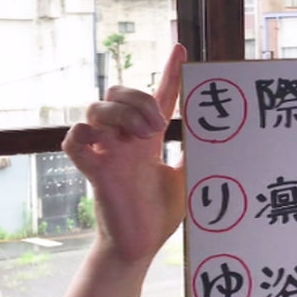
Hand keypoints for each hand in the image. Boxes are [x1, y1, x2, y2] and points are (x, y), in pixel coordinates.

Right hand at [62, 44, 186, 265]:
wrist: (142, 246)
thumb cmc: (160, 215)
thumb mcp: (188, 178)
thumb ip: (196, 154)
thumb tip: (224, 134)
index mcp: (148, 140)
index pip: (157, 97)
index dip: (169, 73)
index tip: (181, 50)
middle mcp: (125, 141)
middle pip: (118, 93)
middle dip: (138, 98)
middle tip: (160, 124)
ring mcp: (107, 154)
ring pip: (94, 109)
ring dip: (121, 114)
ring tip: (145, 135)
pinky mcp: (94, 172)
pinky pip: (72, 140)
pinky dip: (84, 135)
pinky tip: (107, 146)